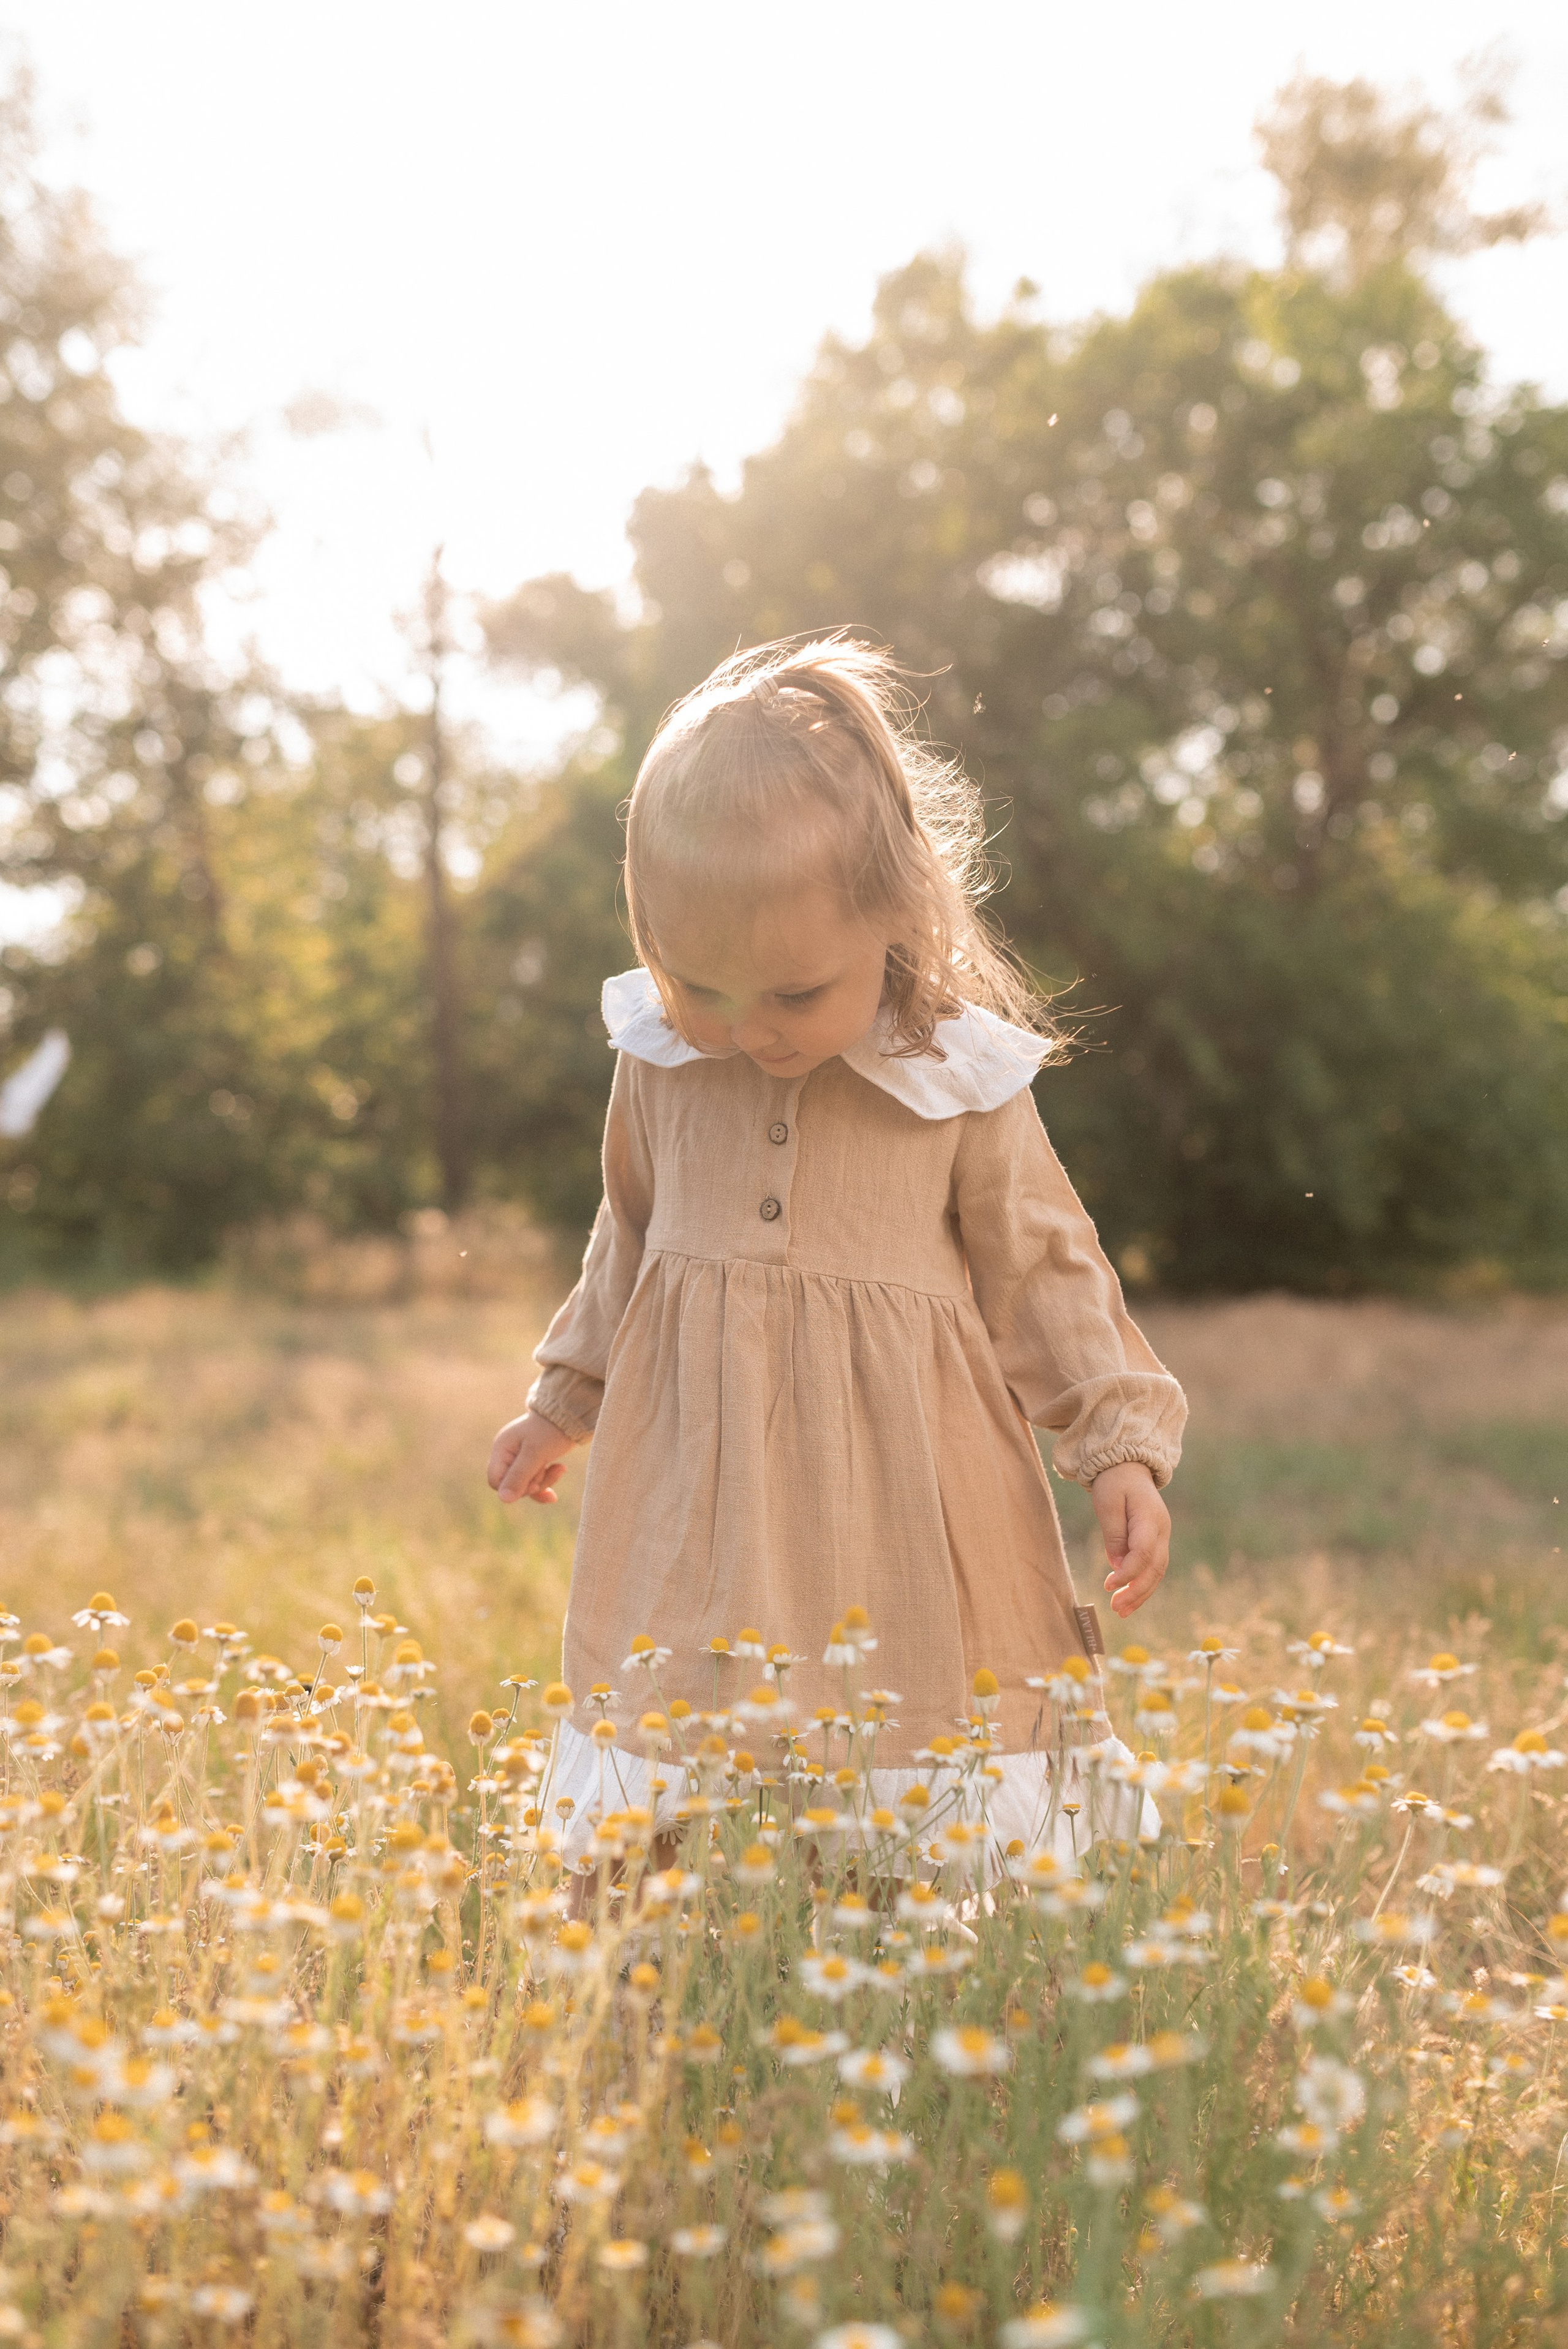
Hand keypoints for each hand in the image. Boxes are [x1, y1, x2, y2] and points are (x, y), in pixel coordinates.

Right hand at [488, 1409, 575, 1504]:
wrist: (571, 1414)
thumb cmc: (550, 1431)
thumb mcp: (535, 1454)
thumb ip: (519, 1477)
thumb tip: (503, 1500)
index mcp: (501, 1449)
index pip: (495, 1481)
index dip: (514, 1487)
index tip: (534, 1482)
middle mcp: (507, 1454)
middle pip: (512, 1485)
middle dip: (533, 1483)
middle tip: (549, 1470)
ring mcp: (520, 1457)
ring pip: (526, 1484)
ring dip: (544, 1481)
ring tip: (561, 1468)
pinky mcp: (533, 1461)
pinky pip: (534, 1480)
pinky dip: (548, 1480)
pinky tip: (561, 1470)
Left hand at [1091, 1462, 1169, 1618]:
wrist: (1127, 1466)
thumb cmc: (1114, 1482)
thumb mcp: (1107, 1502)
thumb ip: (1113, 1533)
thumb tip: (1116, 1565)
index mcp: (1150, 1519)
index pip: (1143, 1553)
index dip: (1127, 1573)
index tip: (1107, 1585)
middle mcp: (1162, 1530)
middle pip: (1155, 1568)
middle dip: (1136, 1591)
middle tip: (1116, 1608)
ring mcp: (1162, 1536)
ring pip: (1157, 1572)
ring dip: (1140, 1593)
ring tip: (1121, 1610)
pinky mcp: (1156, 1541)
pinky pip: (1153, 1567)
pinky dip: (1142, 1584)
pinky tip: (1128, 1598)